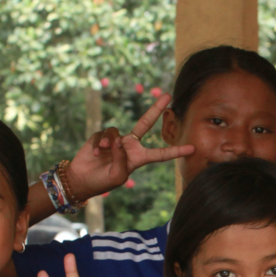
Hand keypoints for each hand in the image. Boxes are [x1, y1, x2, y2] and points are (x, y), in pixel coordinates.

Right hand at [62, 92, 196, 200]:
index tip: (192, 148)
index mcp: (139, 158)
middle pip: (145, 123)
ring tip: (102, 153)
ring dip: (108, 143)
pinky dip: (98, 144)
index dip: (175, 151)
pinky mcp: (101, 136)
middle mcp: (130, 146)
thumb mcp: (118, 176)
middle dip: (156, 109)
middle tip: (168, 95)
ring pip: (116, 133)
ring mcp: (116, 139)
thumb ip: (122, 160)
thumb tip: (120, 140)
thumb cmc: (103, 181)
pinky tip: (95, 153)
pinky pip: (103, 134)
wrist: (82, 179)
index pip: (160, 154)